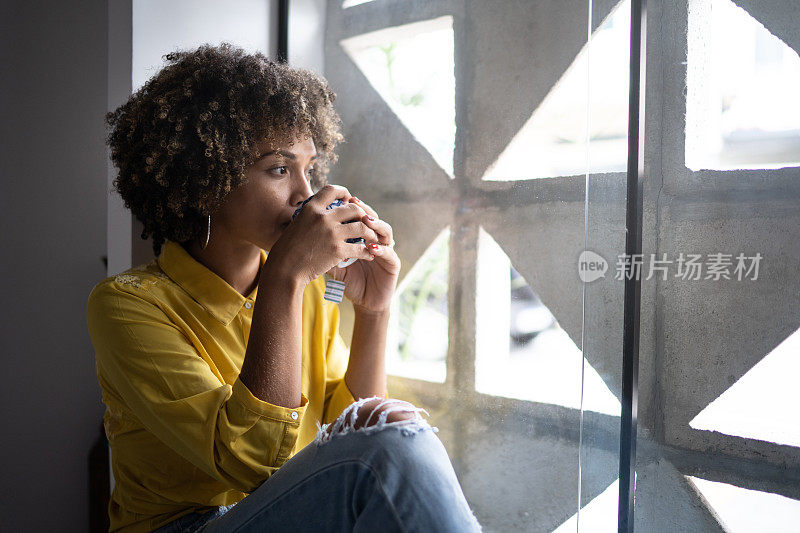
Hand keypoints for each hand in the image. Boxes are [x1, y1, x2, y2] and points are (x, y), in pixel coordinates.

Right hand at [265, 185, 379, 286]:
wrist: (284, 269)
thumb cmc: (288, 249)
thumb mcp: (297, 224)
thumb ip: (311, 216)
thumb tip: (321, 211)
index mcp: (311, 208)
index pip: (332, 190)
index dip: (344, 192)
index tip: (349, 198)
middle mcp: (323, 217)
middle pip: (354, 208)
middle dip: (363, 215)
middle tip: (366, 223)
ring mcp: (331, 233)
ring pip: (362, 227)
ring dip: (370, 233)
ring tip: (373, 238)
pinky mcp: (337, 250)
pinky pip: (360, 248)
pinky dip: (367, 251)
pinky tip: (369, 255)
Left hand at [327, 197, 399, 313]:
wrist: (364, 302)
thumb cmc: (350, 281)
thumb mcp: (335, 264)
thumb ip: (326, 250)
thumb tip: (306, 237)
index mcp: (363, 237)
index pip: (360, 216)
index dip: (352, 207)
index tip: (341, 199)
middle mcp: (377, 240)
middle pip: (374, 219)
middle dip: (364, 210)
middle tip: (355, 203)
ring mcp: (387, 250)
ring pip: (386, 232)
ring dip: (376, 225)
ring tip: (365, 221)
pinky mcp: (393, 264)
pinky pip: (389, 253)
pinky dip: (381, 248)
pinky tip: (371, 246)